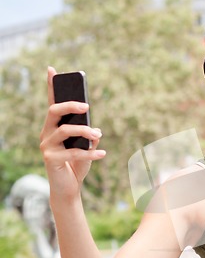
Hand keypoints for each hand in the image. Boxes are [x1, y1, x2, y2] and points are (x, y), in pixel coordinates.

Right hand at [40, 67, 105, 199]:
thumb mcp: (86, 148)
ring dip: (84, 131)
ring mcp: (46, 146)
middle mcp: (47, 133)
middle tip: (87, 106)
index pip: (52, 103)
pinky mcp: (50, 159)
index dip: (51, 87)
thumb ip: (90, 137)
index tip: (52, 69)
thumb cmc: (77, 164)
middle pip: (54, 112)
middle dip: (70, 105)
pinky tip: (103, 154)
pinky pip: (73, 153)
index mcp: (54, 127)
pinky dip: (90, 153)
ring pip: (64, 130)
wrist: (69, 187)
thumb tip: (96, 131)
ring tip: (98, 135)